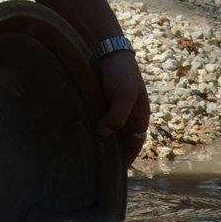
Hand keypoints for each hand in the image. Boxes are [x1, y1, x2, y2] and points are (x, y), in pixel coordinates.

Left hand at [97, 50, 149, 164]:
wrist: (107, 50)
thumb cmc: (122, 72)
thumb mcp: (125, 94)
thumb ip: (117, 115)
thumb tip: (105, 135)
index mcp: (139, 117)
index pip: (135, 144)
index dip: (128, 157)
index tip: (115, 171)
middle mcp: (126, 118)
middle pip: (121, 142)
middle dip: (112, 154)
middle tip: (97, 168)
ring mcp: (112, 113)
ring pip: (108, 135)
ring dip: (101, 144)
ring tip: (86, 157)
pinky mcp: (99, 107)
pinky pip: (97, 124)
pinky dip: (91, 132)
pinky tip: (81, 140)